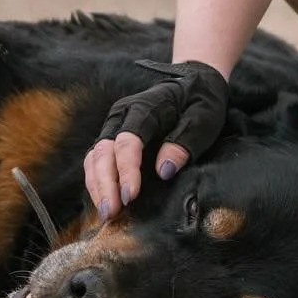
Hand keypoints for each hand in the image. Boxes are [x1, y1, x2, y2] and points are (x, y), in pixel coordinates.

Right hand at [83, 60, 228, 218]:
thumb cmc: (200, 103)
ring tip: (106, 213)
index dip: (126, 171)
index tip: (130, 197)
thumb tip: (163, 171)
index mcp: (144, 107)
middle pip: (104, 151)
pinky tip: (104, 201)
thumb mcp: (203, 119)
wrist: (193, 83)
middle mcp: (122, 115)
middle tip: (111, 213)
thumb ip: (184, 143)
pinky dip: (97, 181)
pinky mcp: (113, 136)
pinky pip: (96, 160)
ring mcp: (115, 125)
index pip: (128, 142)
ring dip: (97, 185)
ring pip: (94, 156)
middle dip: (105, 184)